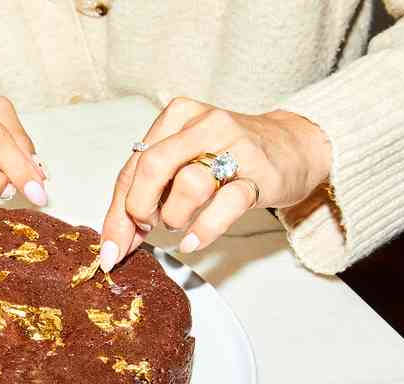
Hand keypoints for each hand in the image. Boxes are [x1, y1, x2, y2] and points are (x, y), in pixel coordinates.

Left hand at [99, 97, 330, 269]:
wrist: (293, 147)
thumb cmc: (227, 158)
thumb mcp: (182, 165)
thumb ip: (146, 193)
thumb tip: (113, 243)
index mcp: (177, 116)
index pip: (134, 165)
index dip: (117, 211)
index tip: (110, 247)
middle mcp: (204, 125)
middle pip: (153, 166)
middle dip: (139, 208)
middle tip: (146, 227)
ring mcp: (235, 146)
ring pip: (188, 184)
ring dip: (175, 217)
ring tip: (179, 223)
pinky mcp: (260, 173)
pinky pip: (225, 205)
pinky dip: (203, 230)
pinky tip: (192, 241)